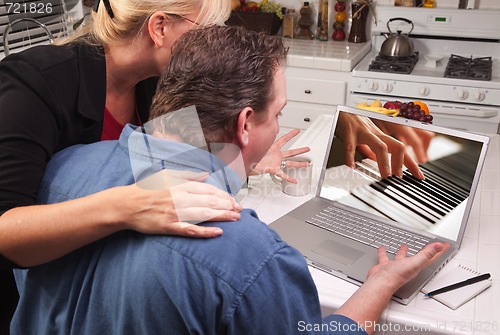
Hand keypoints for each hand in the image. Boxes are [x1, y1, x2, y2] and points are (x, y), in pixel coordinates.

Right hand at [120, 170, 241, 237]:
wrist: (127, 204)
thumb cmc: (146, 189)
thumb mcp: (167, 175)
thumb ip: (187, 175)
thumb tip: (205, 174)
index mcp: (181, 185)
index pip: (208, 190)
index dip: (224, 195)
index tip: (234, 200)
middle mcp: (180, 197)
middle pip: (210, 201)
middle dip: (227, 205)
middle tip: (240, 210)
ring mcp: (175, 212)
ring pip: (204, 214)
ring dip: (222, 216)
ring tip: (235, 218)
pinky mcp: (169, 226)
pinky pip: (190, 229)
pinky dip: (205, 231)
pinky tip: (218, 233)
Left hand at [251, 129, 309, 183]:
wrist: (244, 164)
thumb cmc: (249, 154)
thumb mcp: (255, 144)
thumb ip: (257, 136)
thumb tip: (252, 126)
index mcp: (272, 147)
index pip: (284, 139)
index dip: (291, 135)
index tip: (297, 131)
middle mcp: (276, 155)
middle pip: (291, 152)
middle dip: (300, 151)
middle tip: (307, 149)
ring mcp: (275, 162)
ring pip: (290, 163)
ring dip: (299, 164)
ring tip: (307, 164)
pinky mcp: (273, 169)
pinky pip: (283, 174)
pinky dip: (288, 178)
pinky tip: (294, 180)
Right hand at [337, 113, 423, 179]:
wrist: (339, 110)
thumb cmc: (352, 123)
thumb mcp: (366, 136)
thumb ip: (371, 149)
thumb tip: (374, 160)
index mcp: (381, 135)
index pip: (402, 149)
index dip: (412, 163)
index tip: (418, 176)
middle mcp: (376, 133)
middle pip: (397, 147)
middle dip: (400, 164)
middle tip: (399, 179)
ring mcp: (363, 132)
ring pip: (380, 146)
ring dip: (384, 163)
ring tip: (384, 177)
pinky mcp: (349, 133)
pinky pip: (351, 146)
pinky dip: (351, 157)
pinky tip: (352, 166)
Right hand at [366, 242, 449, 290]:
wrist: (381, 282)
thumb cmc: (397, 276)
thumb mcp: (414, 263)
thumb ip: (426, 254)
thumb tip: (438, 247)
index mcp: (416, 266)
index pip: (431, 257)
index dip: (439, 251)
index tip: (445, 245)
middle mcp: (408, 266)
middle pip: (419, 257)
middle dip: (423, 251)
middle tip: (427, 246)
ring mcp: (397, 266)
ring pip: (402, 257)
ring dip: (403, 251)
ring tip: (404, 245)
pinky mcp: (386, 266)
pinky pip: (386, 257)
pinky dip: (385, 253)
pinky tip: (383, 249)